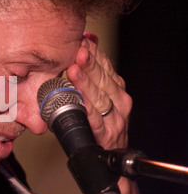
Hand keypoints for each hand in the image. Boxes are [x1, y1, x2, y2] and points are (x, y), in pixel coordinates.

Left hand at [66, 32, 131, 148]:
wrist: (111, 155)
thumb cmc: (103, 122)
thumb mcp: (100, 94)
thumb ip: (92, 70)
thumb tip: (87, 39)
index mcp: (116, 88)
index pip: (105, 65)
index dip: (94, 52)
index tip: (82, 39)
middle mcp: (119, 100)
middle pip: (103, 78)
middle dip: (90, 63)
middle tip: (78, 50)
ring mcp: (115, 117)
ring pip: (99, 97)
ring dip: (86, 83)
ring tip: (74, 70)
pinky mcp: (106, 134)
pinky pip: (94, 120)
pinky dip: (87, 109)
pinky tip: (80, 101)